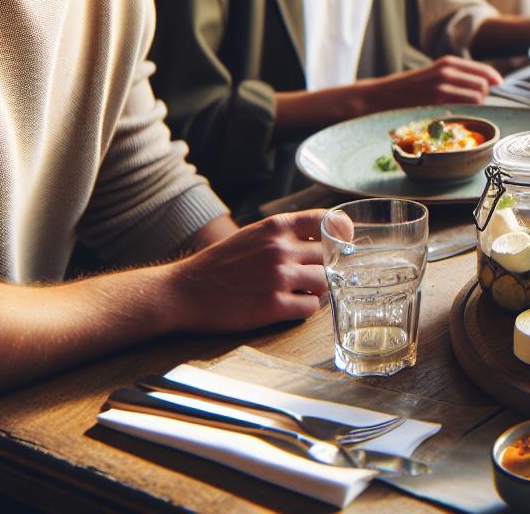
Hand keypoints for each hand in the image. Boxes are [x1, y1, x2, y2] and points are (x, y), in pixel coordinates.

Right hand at [164, 210, 329, 332]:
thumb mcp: (253, 236)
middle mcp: (280, 248)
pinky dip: (306, 308)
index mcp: (276, 227)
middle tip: (314, 275)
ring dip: (318, 289)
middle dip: (326, 267)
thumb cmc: (220, 264)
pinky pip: (311, 307)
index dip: (342, 232)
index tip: (344, 241)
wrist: (185, 291)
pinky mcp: (274, 306)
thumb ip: (285, 235)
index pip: (327, 220)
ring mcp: (279, 277)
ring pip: (325, 283)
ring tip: (301, 291)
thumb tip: (323, 238)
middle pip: (330, 256)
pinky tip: (291, 306)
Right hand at [363, 56, 502, 110]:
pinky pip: (463, 107)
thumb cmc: (410, 88)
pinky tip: (455, 114)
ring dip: (475, 105)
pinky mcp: (436, 101)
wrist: (383, 95)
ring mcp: (442, 86)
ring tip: (463, 109)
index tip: (499, 84)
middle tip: (474, 102)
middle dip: (483, 95)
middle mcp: (447, 71)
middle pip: (482, 84)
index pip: (482, 70)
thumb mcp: (434, 74)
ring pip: (476, 97)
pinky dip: (465, 112)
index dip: (493, 78)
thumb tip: (484, 84)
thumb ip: (456, 77)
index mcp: (447, 62)